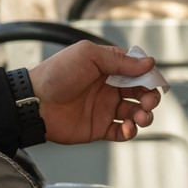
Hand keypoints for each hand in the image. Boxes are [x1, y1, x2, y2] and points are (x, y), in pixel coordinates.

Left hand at [29, 41, 162, 143]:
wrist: (34, 102)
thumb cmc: (56, 74)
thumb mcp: (88, 55)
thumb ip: (119, 60)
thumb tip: (148, 63)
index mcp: (108, 68)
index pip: (138, 71)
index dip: (149, 76)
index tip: (153, 80)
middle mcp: (109, 88)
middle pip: (141, 93)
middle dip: (150, 97)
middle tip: (148, 101)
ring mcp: (105, 109)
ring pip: (135, 113)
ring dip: (144, 115)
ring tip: (140, 117)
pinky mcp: (99, 128)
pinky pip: (121, 132)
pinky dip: (130, 132)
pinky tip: (127, 128)